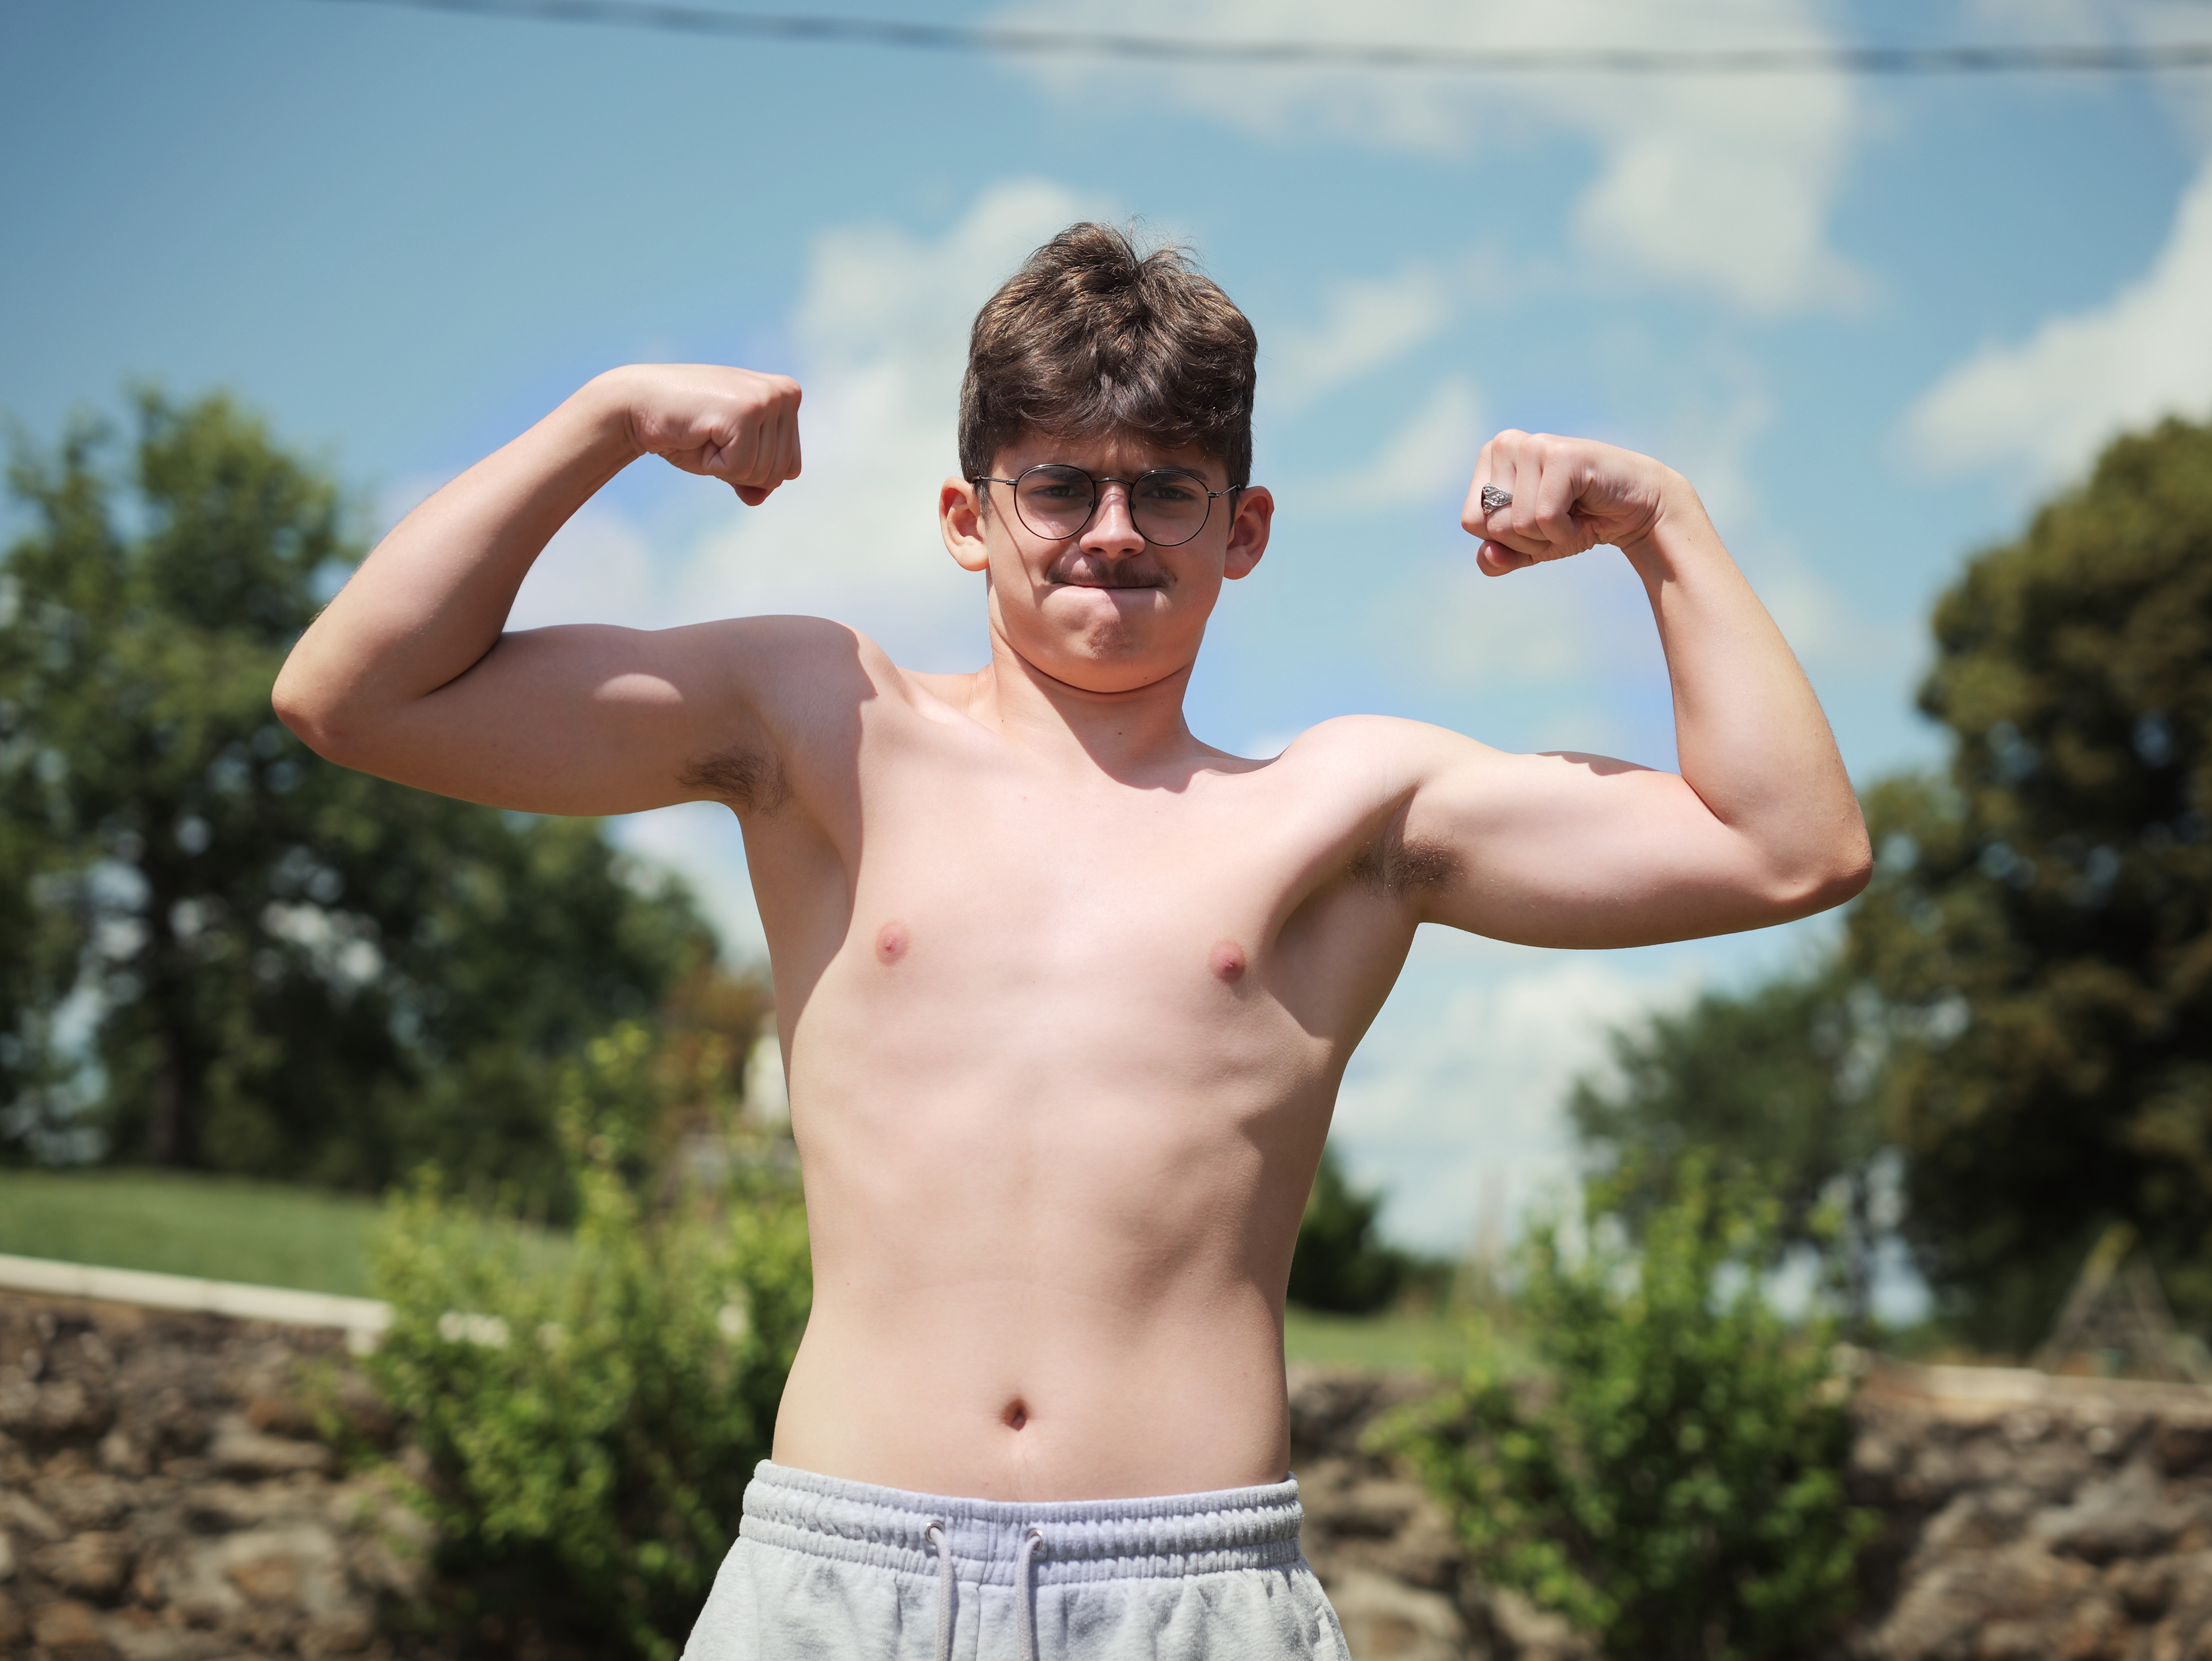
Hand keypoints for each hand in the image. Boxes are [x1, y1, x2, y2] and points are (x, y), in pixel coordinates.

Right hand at [612, 364, 802, 505]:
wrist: (639, 405)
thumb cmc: (686, 431)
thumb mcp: (730, 458)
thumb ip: (754, 479)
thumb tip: (759, 498)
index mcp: (788, 396)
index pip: (791, 467)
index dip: (752, 469)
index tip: (725, 441)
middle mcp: (785, 393)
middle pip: (782, 473)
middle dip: (741, 470)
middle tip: (712, 438)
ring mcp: (767, 399)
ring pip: (764, 473)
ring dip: (726, 466)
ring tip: (705, 434)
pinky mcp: (745, 412)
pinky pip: (742, 469)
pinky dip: (715, 465)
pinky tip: (699, 435)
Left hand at [1461, 430, 1678, 575]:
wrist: (1637, 511)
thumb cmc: (1578, 522)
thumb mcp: (1530, 546)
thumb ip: (1499, 557)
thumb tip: (1487, 556)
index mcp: (1490, 457)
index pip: (1471, 521)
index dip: (1505, 539)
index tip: (1537, 521)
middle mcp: (1506, 442)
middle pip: (1492, 524)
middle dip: (1528, 539)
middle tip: (1559, 518)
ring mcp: (1534, 444)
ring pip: (1517, 524)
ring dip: (1550, 535)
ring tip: (1573, 512)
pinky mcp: (1561, 455)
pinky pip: (1544, 518)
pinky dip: (1566, 530)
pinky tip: (1584, 510)